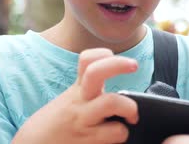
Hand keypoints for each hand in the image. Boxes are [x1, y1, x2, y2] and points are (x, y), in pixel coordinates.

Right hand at [12, 48, 138, 143]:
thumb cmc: (55, 125)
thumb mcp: (68, 103)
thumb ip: (88, 94)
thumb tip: (117, 92)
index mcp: (76, 91)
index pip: (86, 61)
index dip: (102, 54)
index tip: (114, 57)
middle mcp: (79, 102)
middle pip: (97, 72)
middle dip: (118, 64)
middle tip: (133, 66)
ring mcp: (83, 121)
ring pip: (111, 102)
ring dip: (129, 107)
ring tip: (131, 116)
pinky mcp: (88, 140)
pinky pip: (115, 134)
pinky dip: (123, 135)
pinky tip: (118, 137)